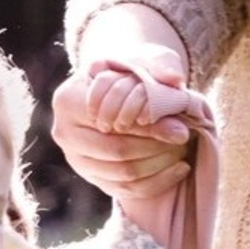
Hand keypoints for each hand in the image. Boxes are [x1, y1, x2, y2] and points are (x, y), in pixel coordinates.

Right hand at [52, 52, 211, 199]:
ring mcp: (75, 159)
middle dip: (157, 148)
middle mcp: (65, 133)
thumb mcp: (144, 58)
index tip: (182, 128)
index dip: (150, 127)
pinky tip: (180, 168)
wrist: (114, 88)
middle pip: (118, 152)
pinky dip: (157, 182)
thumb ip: (160, 65)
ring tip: (183, 152)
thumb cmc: (129, 71)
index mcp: (68, 100)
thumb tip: (173, 80)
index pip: (114, 122)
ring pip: (123, 174)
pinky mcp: (91, 177)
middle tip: (184, 140)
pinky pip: (126, 190)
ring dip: (159, 166)